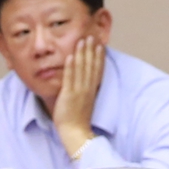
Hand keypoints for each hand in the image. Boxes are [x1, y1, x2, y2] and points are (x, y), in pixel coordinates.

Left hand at [53, 37, 105, 157]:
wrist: (75, 133)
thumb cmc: (77, 120)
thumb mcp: (84, 102)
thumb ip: (84, 91)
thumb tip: (82, 82)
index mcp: (92, 90)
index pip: (97, 69)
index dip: (99, 56)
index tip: (99, 44)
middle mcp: (87, 89)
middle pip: (91, 65)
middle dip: (92, 50)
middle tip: (92, 35)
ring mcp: (79, 92)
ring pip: (81, 69)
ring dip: (82, 54)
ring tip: (82, 40)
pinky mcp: (69, 96)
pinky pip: (70, 79)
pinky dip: (70, 67)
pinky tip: (70, 56)